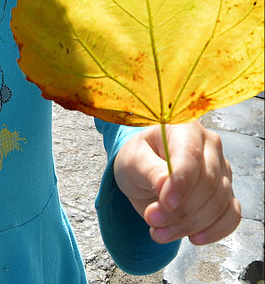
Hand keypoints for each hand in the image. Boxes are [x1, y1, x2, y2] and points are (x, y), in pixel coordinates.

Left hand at [113, 122, 240, 244]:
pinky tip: (192, 237)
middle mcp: (209, 144)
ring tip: (159, 231)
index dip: (181, 182)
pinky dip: (215, 231)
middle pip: (207, 183)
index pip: (190, 154)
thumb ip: (148, 170)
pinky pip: (232, 215)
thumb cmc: (138, 158)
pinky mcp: (226, 193)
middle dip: (179, 209)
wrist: (143, 171)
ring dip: (189, 224)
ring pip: (219, 203)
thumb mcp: (131, 160)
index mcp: (184, 127)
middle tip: (151, 218)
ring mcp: (221, 169)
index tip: (164, 203)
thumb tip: (165, 186)